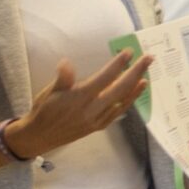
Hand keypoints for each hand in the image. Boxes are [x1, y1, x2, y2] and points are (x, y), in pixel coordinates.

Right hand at [6, 52, 154, 159]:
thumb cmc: (43, 110)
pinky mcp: (98, 126)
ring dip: (136, 88)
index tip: (129, 52)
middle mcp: (92, 109)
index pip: (104, 77)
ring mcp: (97, 119)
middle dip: (136, 72)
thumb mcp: (49, 91)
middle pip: (120, 88)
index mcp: (80, 97)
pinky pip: (117, 113)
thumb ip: (62, 78)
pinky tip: (134, 94)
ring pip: (122, 102)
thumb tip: (66, 63)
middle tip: (148, 59)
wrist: (40, 136)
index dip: (118, 64)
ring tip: (147, 75)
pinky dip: (128, 102)